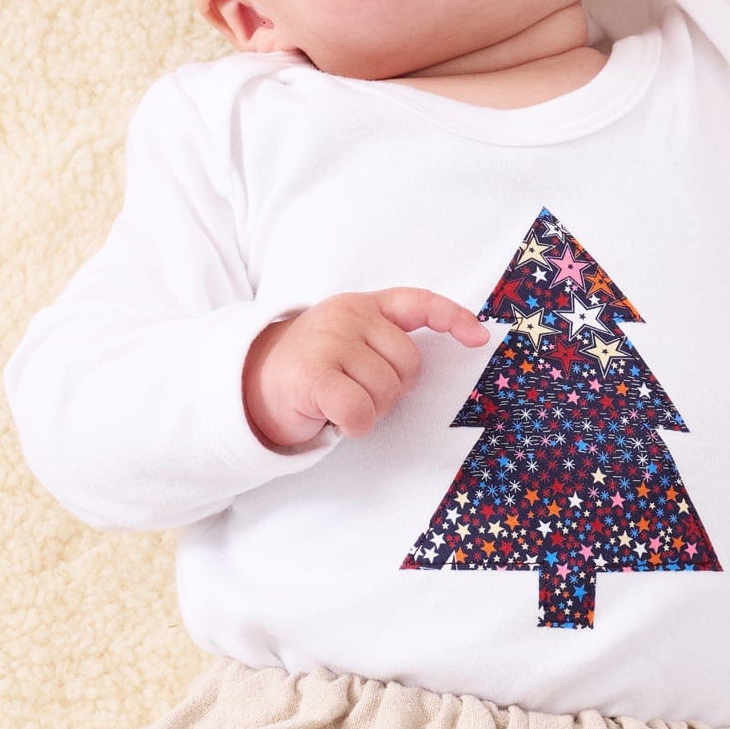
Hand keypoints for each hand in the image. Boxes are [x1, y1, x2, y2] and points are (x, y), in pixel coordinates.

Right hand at [243, 287, 490, 450]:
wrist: (250, 385)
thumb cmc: (313, 370)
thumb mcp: (348, 340)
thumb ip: (385, 340)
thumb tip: (436, 356)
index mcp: (363, 305)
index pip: (417, 303)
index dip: (452, 318)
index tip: (479, 337)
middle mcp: (347, 315)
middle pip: (409, 364)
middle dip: (392, 390)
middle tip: (358, 392)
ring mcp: (329, 342)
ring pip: (386, 392)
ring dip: (370, 411)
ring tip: (340, 401)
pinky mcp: (313, 375)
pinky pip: (360, 411)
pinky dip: (354, 425)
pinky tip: (333, 418)